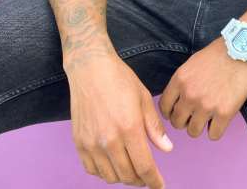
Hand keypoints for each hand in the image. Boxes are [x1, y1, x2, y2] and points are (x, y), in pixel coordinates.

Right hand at [66, 54, 173, 187]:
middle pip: (127, 175)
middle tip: (147, 175)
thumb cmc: (120, 79)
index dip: (154, 181)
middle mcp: (109, 140)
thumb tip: (167, 149)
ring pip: (110, 176)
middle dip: (141, 180)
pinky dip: (105, 172)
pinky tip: (113, 163)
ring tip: (132, 168)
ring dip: (123, 177)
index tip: (160, 186)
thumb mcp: (144, 98)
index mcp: (129, 128)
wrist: (90, 68)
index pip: (144, 167)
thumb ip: (154, 127)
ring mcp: (91, 143)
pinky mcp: (79, 143)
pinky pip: (92, 170)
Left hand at [158, 36, 246, 140]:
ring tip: (208, 117)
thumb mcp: (191, 64)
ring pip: (193, 132)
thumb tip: (177, 100)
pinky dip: (216, 130)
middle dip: (185, 121)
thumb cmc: (217, 55)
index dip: (171, 113)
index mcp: (180, 80)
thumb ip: (182, 83)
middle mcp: (190, 95)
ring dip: (200, 127)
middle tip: (194, 115)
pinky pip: (213, 135)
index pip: (164, 108)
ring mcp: (206, 105)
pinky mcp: (224, 113)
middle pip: (177, 123)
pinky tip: (220, 120)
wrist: (241, 50)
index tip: (178, 112)